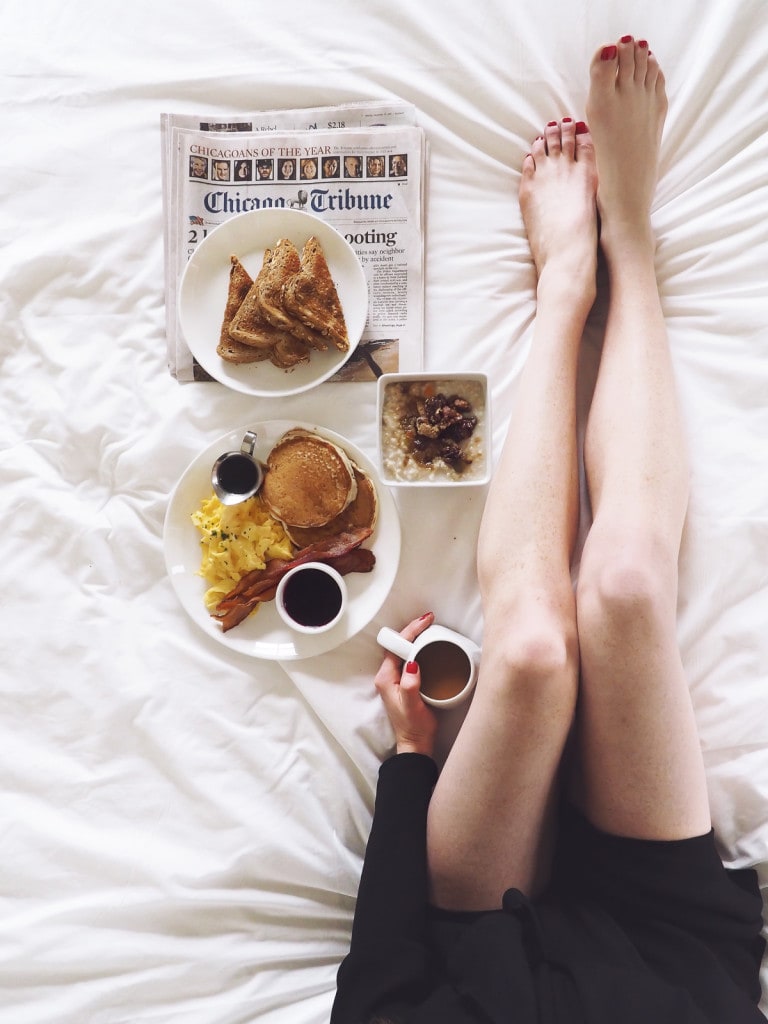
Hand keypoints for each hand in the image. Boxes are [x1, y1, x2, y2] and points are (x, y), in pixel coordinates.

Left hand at [374, 612, 437, 756]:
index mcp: (386, 678)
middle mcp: (388, 676)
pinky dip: (420, 649)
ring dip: (416, 638)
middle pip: (399, 645)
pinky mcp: (405, 683)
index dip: (410, 631)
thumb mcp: (412, 706)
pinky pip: (411, 659)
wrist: (416, 743)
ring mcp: (396, 679)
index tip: (425, 622)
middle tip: (430, 620)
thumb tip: (413, 664)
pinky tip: (430, 647)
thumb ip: (410, 685)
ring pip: (405, 651)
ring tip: (431, 628)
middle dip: (413, 630)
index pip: (396, 646)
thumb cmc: (413, 727)